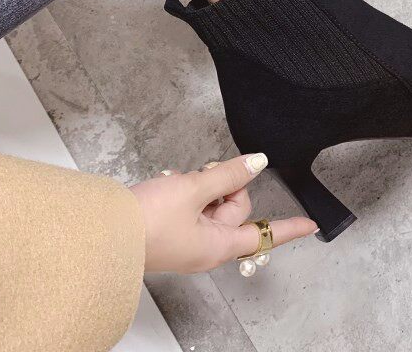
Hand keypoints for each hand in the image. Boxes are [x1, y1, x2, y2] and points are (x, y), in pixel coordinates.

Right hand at [129, 153, 316, 272]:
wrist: (101, 233)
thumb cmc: (146, 221)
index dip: (288, 226)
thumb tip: (257, 163)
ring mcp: (187, 240)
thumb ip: (228, 175)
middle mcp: (205, 247)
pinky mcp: (170, 231)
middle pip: (234, 209)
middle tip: (207, 173)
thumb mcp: (194, 190)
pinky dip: (188, 191)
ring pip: (212, 204)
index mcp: (217, 246)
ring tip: (183, 181)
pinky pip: (192, 206)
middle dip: (225, 185)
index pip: (263, 234)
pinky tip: (172, 184)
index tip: (310, 225)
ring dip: (204, 186)